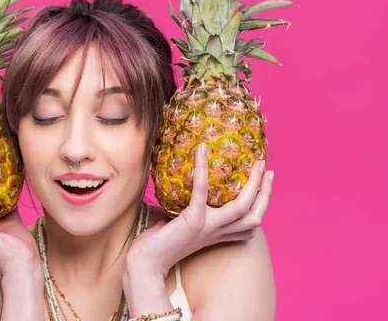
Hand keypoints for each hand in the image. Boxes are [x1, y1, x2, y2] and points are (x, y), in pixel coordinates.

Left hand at [126, 143, 273, 276]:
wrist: (145, 263)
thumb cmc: (156, 244)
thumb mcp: (175, 225)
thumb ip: (181, 210)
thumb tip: (176, 184)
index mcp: (215, 235)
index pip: (248, 227)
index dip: (260, 207)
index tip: (264, 185)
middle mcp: (216, 233)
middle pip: (254, 217)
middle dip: (265, 194)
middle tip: (269, 170)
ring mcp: (207, 228)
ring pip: (242, 208)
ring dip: (253, 184)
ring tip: (257, 163)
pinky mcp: (193, 221)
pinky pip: (202, 190)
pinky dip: (202, 168)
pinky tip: (202, 150)